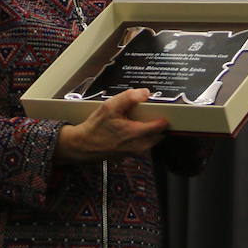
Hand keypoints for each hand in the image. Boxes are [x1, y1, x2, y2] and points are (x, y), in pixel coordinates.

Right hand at [54, 88, 168, 162]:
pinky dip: (142, 137)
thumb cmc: (95, 127)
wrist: (83, 145)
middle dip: (159, 124)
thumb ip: (129, 97)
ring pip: (152, 141)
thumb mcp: (110, 106)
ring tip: (141, 120)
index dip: (164, 115)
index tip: (162, 108)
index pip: (162, 125)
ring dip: (151, 131)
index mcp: (137, 133)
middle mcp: (139, 145)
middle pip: (160, 134)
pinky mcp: (130, 155)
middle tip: (152, 113)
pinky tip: (131, 128)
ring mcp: (135, 152)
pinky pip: (143, 145)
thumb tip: (145, 92)